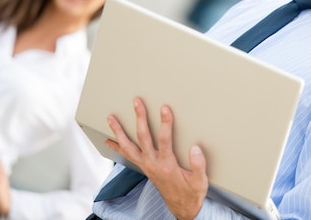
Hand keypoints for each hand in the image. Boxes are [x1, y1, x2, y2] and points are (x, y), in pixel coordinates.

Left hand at [105, 98, 207, 219]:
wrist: (182, 207)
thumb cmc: (191, 193)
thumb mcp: (200, 181)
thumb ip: (199, 165)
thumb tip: (195, 148)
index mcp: (168, 165)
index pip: (164, 140)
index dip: (165, 123)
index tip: (164, 109)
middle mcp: (153, 164)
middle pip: (143, 137)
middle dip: (139, 118)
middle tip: (137, 103)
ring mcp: (146, 166)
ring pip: (128, 146)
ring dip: (119, 131)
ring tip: (111, 118)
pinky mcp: (144, 168)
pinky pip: (127, 155)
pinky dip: (118, 147)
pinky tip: (110, 140)